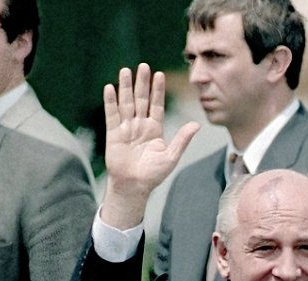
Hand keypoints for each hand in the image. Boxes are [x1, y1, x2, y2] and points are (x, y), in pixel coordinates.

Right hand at [101, 63, 199, 228]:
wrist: (134, 187)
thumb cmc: (153, 174)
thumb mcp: (171, 156)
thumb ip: (182, 139)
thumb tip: (197, 124)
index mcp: (154, 129)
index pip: (156, 105)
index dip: (158, 90)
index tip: (159, 75)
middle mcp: (140, 125)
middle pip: (141, 99)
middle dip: (142, 83)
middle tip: (143, 66)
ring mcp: (126, 128)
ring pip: (126, 103)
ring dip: (125, 87)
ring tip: (125, 71)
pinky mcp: (113, 134)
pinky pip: (112, 115)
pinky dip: (110, 102)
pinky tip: (110, 88)